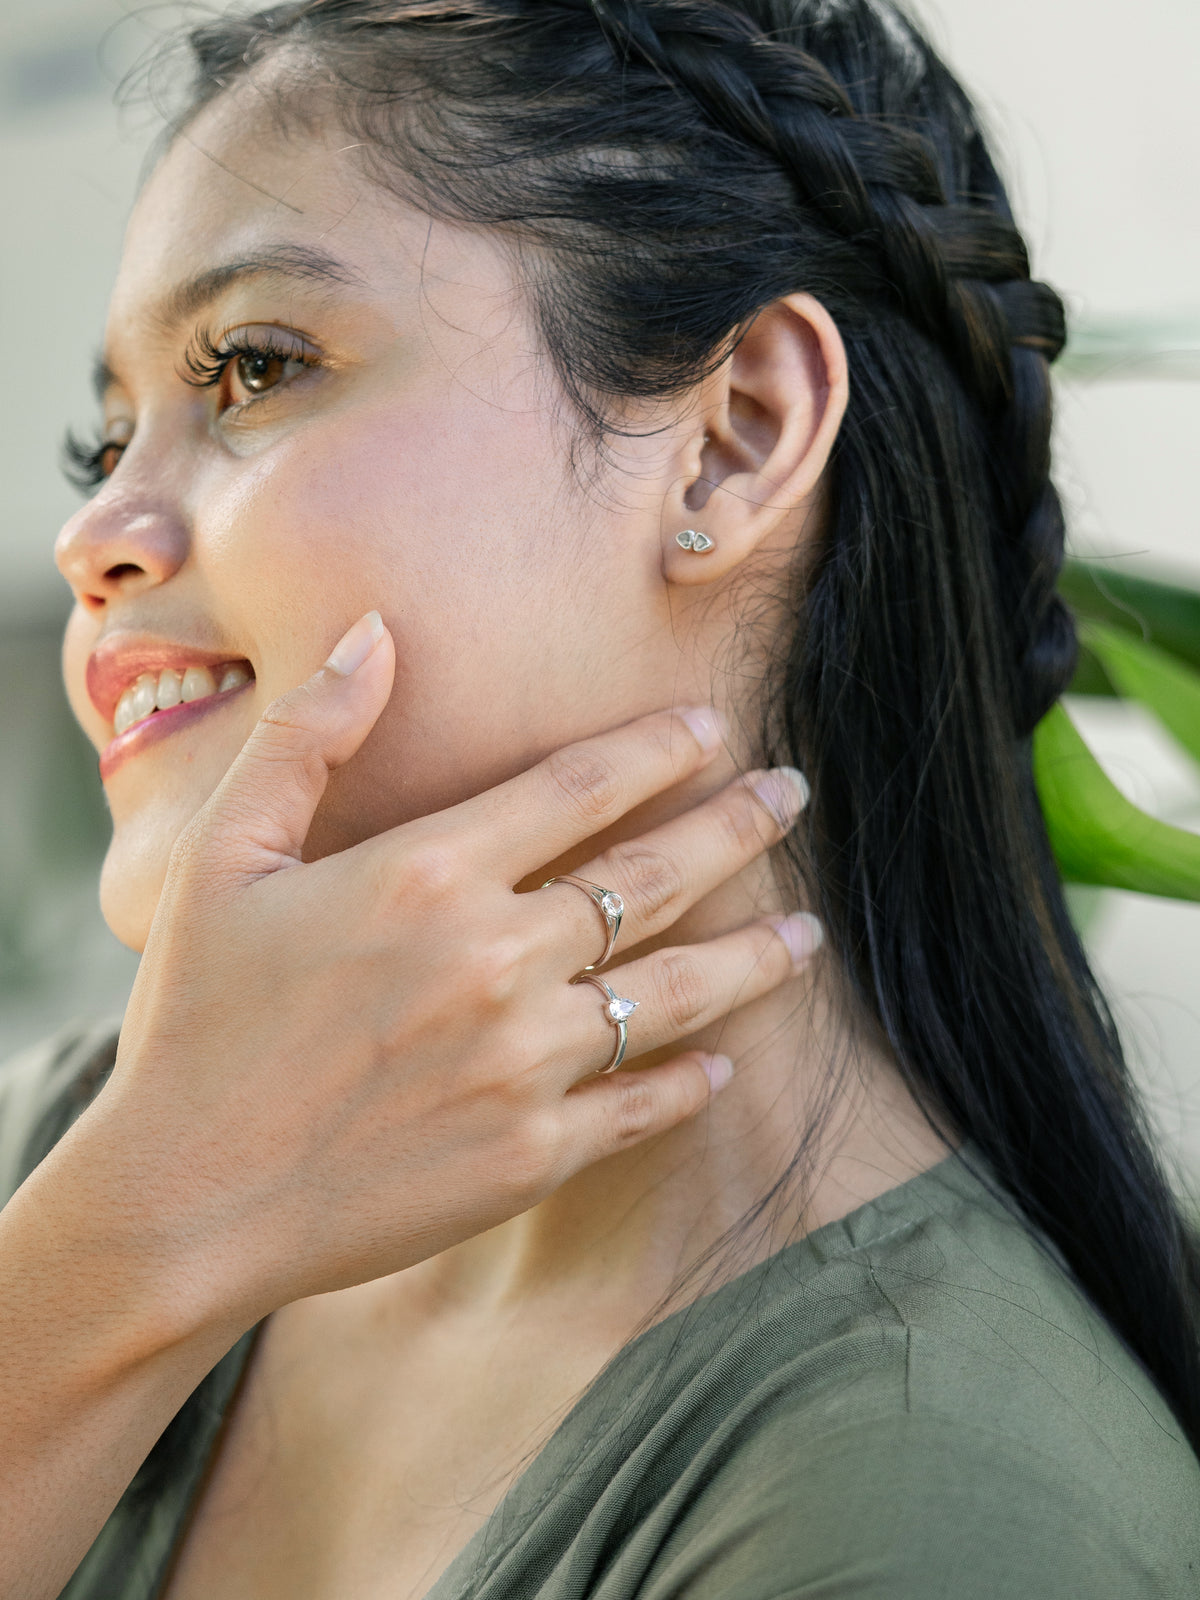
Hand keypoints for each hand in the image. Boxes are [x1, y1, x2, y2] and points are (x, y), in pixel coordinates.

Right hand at [85, 612, 817, 1336]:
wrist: (184, 1202)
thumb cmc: (193, 1022)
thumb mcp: (224, 857)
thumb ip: (308, 737)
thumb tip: (375, 634)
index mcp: (427, 874)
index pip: (581, 787)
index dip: (658, 747)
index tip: (713, 725)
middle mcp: (496, 958)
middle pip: (653, 876)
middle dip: (737, 825)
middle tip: (793, 795)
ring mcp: (525, 1061)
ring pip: (678, 990)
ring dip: (755, 955)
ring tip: (807, 931)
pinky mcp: (534, 1153)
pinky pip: (645, 1103)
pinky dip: (693, 1079)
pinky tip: (727, 1063)